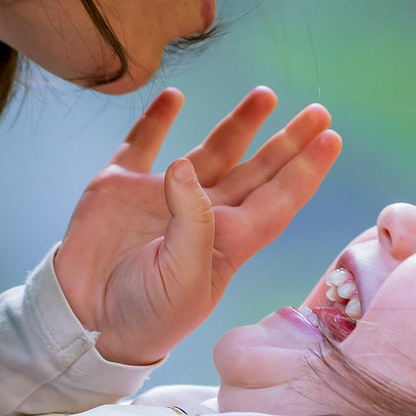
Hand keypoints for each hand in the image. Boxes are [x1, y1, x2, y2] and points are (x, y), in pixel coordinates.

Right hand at [54, 86, 342, 365]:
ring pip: (212, 152)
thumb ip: (190, 220)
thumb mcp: (181, 275)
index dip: (305, 170)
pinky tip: (173, 96)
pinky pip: (142, 145)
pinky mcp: (121, 188)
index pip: (277, 198)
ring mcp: (162, 197)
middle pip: (256, 170)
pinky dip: (156, 120)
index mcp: (228, 240)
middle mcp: (202, 214)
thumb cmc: (146, 313)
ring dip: (239, 124)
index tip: (331, 138)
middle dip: (287, 142)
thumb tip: (183, 166)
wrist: (83, 321)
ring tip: (265, 95)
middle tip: (318, 111)